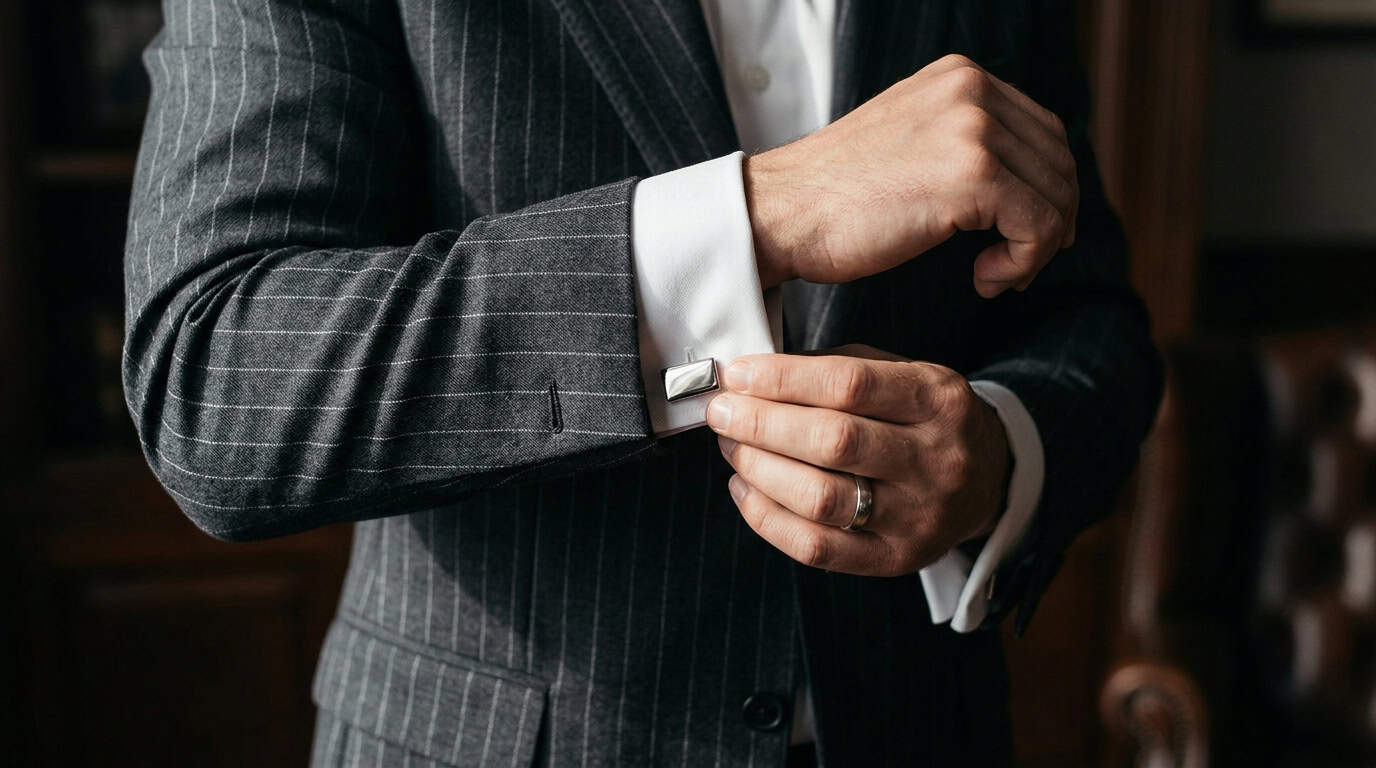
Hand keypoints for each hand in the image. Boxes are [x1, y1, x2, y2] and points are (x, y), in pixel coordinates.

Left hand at [706, 345, 1010, 576]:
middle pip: (834, 442)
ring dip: (759, 469)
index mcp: (938, 400)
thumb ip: (836, 368)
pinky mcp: (894, 559)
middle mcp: (935, 460)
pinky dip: (766, 517)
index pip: (850, 385)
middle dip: (762, 423)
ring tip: (731, 446)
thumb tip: (753, 374)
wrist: (987, 480)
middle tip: (722, 411)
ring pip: (821, 499)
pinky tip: (744, 487)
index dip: (784, 379)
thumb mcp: (903, 373)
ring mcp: (917, 517)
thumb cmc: (923, 418)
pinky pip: (817, 547)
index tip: (738, 374)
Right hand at [745, 54, 1077, 297]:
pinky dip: (1023, 263)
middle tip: (1016, 264)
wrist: (782, 214)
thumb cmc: (835, 197)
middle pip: (1058, 162)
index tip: (1024, 235)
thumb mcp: (910, 142)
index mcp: (960, 77)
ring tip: (994, 275)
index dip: (1048, 190)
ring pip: (1055, 197)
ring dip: (1036, 249)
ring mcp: (973, 128)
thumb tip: (1028, 181)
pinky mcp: (972, 175)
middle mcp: (972, 90)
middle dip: (1050, 223)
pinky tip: (985, 280)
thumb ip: (963, 142)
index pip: (1044, 131)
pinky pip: (1039, 226)